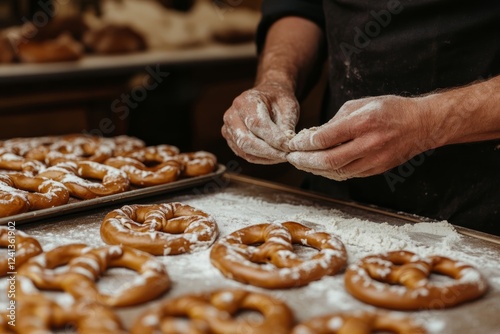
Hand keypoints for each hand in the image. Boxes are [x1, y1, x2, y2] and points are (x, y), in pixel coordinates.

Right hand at [221, 82, 299, 163]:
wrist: (266, 96)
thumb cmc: (278, 100)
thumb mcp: (288, 106)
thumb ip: (287, 124)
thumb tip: (288, 145)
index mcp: (245, 101)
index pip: (257, 123)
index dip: (273, 138)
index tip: (289, 146)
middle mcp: (232, 115)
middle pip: (246, 141)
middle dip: (269, 152)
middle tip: (287, 156)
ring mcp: (228, 129)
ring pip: (245, 151)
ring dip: (266, 157)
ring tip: (283, 156)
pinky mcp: (230, 140)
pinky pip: (244, 154)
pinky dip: (261, 159)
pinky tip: (274, 156)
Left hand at [286, 95, 433, 179]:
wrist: (421, 125)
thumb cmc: (390, 109)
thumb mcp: (360, 104)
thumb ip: (335, 120)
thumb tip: (313, 135)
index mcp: (363, 123)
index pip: (325, 138)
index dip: (305, 143)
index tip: (293, 143)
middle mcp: (368, 144)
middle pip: (327, 160)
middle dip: (304, 161)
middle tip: (291, 158)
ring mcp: (373, 160)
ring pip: (335, 172)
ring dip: (314, 169)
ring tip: (301, 163)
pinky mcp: (375, 170)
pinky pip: (346, 175)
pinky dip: (329, 172)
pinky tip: (318, 168)